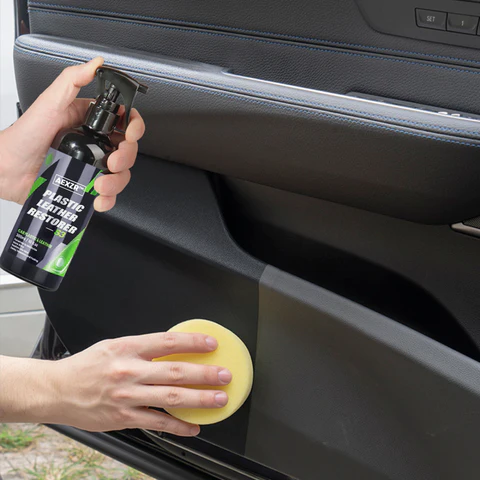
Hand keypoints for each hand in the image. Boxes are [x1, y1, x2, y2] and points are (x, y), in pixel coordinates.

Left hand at [0, 57, 144, 211]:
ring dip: (117, 182)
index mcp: (89, 123)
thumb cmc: (22, 137)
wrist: (5, 170)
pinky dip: (108, 200)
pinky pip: (108, 196)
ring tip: (99, 184)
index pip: (123, 122)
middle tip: (112, 162)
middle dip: (126, 158)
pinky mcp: (86, 186)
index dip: (133, 128)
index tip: (129, 134)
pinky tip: (98, 199)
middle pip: (127, 151)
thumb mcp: (49, 104)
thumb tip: (95, 63)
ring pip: (121, 175)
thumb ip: (72, 81)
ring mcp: (91, 167)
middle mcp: (94, 145)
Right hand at [0, 333, 230, 435]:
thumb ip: (142, 347)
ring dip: (199, 399)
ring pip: (171, 397)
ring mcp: (127, 396)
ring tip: (219, 399)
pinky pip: (157, 422)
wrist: (56, 390)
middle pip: (176, 371)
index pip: (168, 341)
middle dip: (205, 373)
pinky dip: (178, 426)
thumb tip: (172, 349)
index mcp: (128, 348)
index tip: (211, 344)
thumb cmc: (86, 366)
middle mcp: (129, 371)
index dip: (193, 342)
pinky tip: (193, 427)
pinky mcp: (124, 418)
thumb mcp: (113, 346)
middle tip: (224, 375)